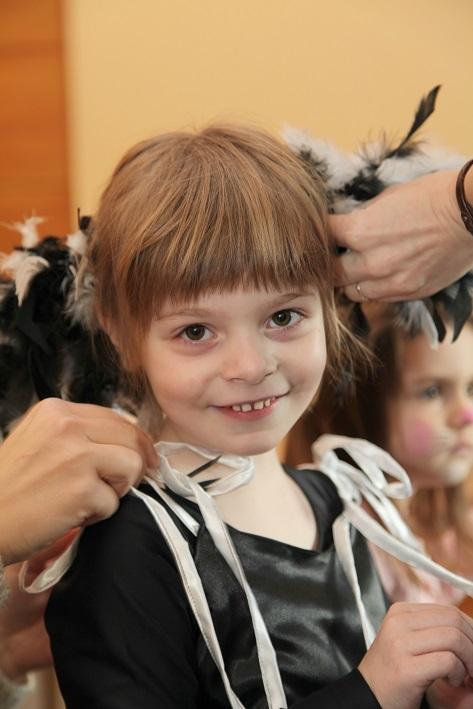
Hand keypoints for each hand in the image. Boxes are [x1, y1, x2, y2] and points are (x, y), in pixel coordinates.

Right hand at [0, 398, 157, 565]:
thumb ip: (77, 433)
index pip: (115, 418)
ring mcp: (76, 456)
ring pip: (132, 466)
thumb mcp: (37, 440)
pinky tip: (71, 514)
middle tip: (116, 485)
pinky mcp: (82, 489)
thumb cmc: (9, 488)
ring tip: (86, 498)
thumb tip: (126, 440)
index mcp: (56, 410)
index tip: (139, 458)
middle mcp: (67, 425)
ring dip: (116, 488)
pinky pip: (115, 502)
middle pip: (131, 438)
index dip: (132, 441)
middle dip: (132, 464)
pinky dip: (98, 515)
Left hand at [330, 170, 472, 301]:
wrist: (471, 214)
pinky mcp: (409, 292)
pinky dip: (373, 288)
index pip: (322, 238)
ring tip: (355, 268)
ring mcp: (391, 281)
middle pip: (330, 274)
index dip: (318, 235)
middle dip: (329, 264)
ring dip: (350, 281)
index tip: (319, 233)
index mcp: (360, 231)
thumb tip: (343, 228)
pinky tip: (379, 274)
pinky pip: (378, 298)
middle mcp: (371, 261)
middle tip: (332, 257)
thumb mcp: (386, 199)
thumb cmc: (431, 196)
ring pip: (351, 292)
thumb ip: (360, 219)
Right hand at [358, 602, 472, 708]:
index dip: (470, 629)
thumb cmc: (394, 672)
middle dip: (472, 643)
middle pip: (453, 620)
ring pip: (454, 638)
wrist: (369, 696)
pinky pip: (448, 661)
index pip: (448, 610)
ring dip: (469, 660)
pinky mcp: (406, 669)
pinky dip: (458, 673)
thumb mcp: (410, 641)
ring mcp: (400, 644)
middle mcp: (398, 623)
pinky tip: (451, 682)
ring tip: (463, 674)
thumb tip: (470, 627)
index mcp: (401, 612)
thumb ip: (432, 630)